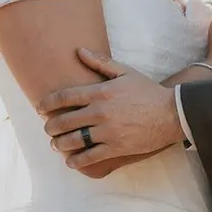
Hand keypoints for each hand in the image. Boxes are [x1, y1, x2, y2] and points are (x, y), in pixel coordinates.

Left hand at [37, 50, 183, 174]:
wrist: (171, 113)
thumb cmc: (147, 90)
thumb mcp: (124, 72)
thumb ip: (100, 62)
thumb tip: (79, 50)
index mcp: (100, 92)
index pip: (65, 97)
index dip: (47, 102)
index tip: (40, 107)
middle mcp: (100, 112)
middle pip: (64, 121)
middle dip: (50, 126)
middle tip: (47, 128)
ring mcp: (107, 131)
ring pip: (73, 140)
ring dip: (59, 144)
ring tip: (55, 144)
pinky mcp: (116, 148)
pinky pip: (90, 157)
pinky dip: (76, 161)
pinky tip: (70, 161)